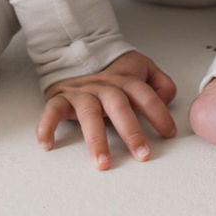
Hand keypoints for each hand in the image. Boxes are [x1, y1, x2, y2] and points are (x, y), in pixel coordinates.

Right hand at [37, 49, 176, 170]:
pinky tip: (47, 144)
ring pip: (88, 113)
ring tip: (102, 163)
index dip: (158, 113)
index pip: (145, 95)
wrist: (77, 52)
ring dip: (96, 139)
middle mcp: (104, 86)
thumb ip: (159, 82)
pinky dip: (47, 126)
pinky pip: (52, 111)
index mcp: (125, 80)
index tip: (168, 134)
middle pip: (118, 106)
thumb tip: (167, 98)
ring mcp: (81, 92)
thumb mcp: (141, 68)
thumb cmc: (112, 70)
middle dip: (131, 131)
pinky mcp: (60, 98)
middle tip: (142, 155)